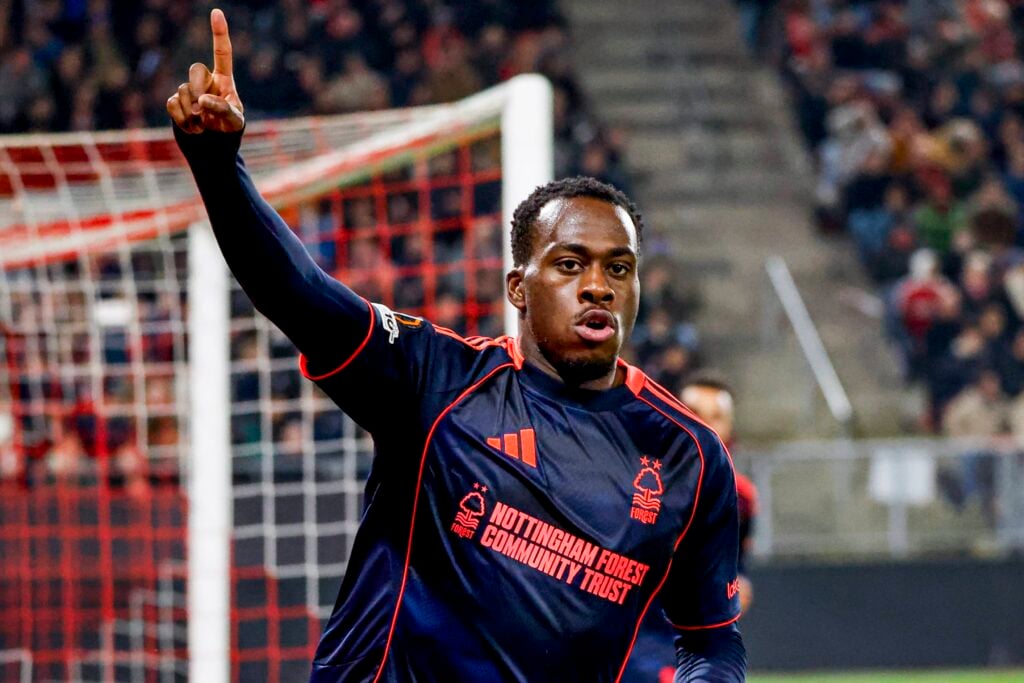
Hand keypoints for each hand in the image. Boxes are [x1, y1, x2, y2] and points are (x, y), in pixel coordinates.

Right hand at [166, 8, 243, 133]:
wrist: (212, 150)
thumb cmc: (229, 132)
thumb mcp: (235, 122)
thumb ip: (223, 109)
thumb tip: (203, 101)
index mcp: (224, 81)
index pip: (222, 53)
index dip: (219, 33)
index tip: (216, 12)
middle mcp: (206, 82)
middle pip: (196, 69)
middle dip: (199, 89)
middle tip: (203, 112)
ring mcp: (189, 92)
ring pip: (183, 90)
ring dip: (192, 112)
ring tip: (202, 127)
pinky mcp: (176, 103)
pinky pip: (172, 103)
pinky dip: (182, 119)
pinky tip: (191, 129)